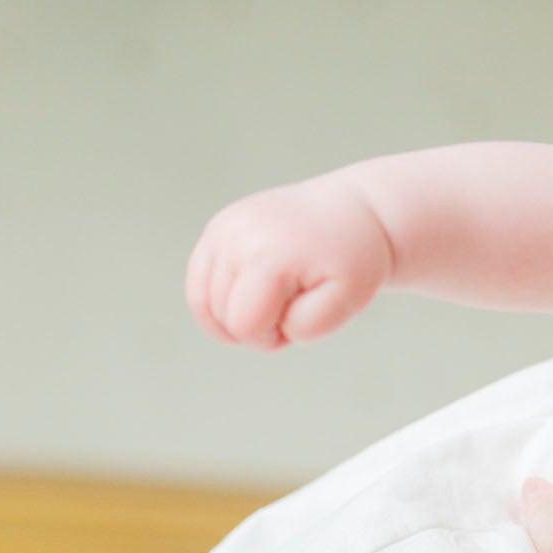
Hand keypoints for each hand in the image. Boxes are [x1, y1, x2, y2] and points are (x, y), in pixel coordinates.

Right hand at [185, 176, 394, 349]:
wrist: (354, 213)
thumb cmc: (353, 261)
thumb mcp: (348, 301)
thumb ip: (307, 325)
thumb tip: (260, 324)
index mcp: (267, 256)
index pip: (244, 326)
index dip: (270, 339)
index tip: (299, 321)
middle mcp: (235, 236)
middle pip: (222, 316)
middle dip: (256, 327)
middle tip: (293, 306)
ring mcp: (222, 228)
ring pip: (203, 302)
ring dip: (237, 314)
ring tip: (275, 300)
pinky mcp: (216, 227)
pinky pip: (198, 281)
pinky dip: (219, 300)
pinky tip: (251, 296)